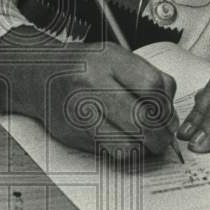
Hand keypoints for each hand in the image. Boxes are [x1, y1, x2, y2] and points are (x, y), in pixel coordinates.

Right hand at [0, 31, 179, 157]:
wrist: (39, 74)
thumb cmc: (82, 67)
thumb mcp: (116, 58)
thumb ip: (146, 78)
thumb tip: (170, 115)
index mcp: (109, 59)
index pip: (153, 86)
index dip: (167, 107)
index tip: (168, 116)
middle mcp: (93, 82)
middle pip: (143, 118)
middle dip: (161, 135)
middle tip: (163, 138)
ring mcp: (81, 109)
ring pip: (129, 142)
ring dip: (145, 148)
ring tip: (146, 143)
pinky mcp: (74, 132)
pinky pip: (112, 151)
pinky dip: (126, 152)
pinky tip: (126, 143)